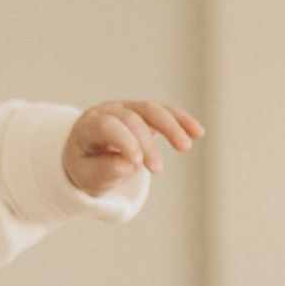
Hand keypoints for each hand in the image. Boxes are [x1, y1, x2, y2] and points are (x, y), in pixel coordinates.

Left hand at [65, 99, 202, 197]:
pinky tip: (198, 132)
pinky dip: (181, 120)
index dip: (125, 141)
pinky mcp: (144, 113)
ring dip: (171, 127)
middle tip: (157, 170)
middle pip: (132, 119)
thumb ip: (105, 171)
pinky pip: (165, 112)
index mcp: (88, 126)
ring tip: (186, 146)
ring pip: (151, 110)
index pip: (109, 126)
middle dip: (147, 143)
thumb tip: (131, 164)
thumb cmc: (87, 167)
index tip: (138, 162)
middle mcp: (108, 111)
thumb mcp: (87, 177)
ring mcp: (127, 109)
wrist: (88, 156)